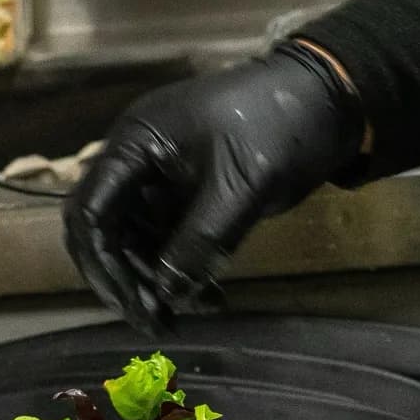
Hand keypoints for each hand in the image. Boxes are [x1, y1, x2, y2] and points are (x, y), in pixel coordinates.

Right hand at [65, 43, 363, 325]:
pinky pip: (169, 236)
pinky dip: (182, 265)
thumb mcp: (242, 186)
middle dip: (127, 278)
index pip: (91, 211)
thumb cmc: (280, 127)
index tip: (135, 306)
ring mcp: (161, 175)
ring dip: (158, 278)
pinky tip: (209, 294)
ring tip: (195, 311)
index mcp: (134, 142)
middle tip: (157, 320)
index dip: (104, 265)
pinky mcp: (187, 191)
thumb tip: (168, 294)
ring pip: (138, 238)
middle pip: (106, 229)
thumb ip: (201, 240)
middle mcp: (136, 159)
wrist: (328, 98)